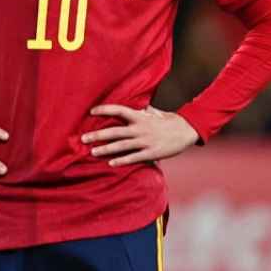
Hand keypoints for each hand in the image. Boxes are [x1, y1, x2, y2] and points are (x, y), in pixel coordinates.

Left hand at [84, 105, 200, 165]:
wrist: (187, 131)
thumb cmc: (170, 121)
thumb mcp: (156, 113)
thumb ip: (144, 111)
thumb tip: (138, 107)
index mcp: (140, 117)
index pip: (119, 110)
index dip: (105, 110)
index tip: (92, 111)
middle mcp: (140, 128)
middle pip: (114, 131)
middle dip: (98, 135)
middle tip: (83, 138)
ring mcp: (145, 141)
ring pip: (121, 146)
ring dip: (105, 149)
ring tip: (93, 152)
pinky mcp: (151, 153)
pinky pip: (133, 157)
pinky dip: (121, 160)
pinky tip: (111, 163)